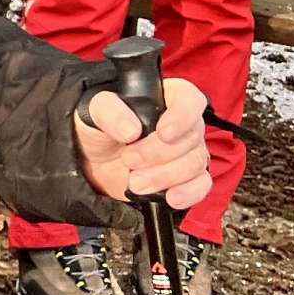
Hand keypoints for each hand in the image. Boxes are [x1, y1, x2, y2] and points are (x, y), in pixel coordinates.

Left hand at [73, 76, 211, 209]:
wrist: (92, 161)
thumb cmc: (98, 128)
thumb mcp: (94, 111)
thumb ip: (109, 112)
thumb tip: (131, 130)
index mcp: (165, 97)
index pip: (189, 99)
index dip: (182, 116)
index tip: (164, 133)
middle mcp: (182, 123)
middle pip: (191, 137)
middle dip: (159, 154)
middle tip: (129, 159)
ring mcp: (186, 151)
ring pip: (195, 162)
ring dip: (165, 176)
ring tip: (135, 182)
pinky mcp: (185, 177)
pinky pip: (201, 185)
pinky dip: (188, 193)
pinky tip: (170, 197)